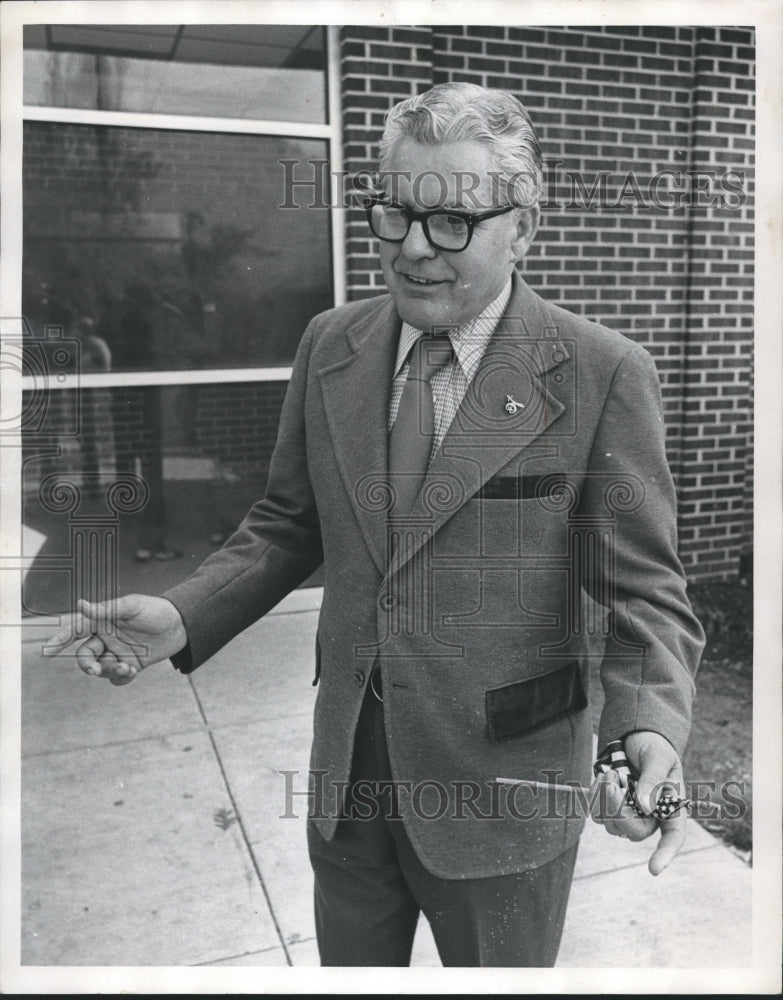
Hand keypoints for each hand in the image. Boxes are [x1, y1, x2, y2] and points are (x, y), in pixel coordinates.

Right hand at [45, 596, 187, 685]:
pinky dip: (122, 678)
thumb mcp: (131, 606)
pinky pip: (118, 678)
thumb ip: (105, 609)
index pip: (76, 631)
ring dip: (110, 671)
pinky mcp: (132, 665)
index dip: (60, 639)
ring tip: (127, 668)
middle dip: (87, 665)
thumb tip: (80, 604)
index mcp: (103, 622)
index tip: (46, 651)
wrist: (183, 624)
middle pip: (86, 656)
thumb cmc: (156, 610)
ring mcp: (119, 652)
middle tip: (95, 670)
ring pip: (102, 669)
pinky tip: (133, 672)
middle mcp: (108, 638)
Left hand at [589, 731, 686, 875]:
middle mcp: (651, 818)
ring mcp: (629, 815)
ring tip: (611, 773)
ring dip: (604, 798)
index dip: (665, 854)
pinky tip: (602, 778)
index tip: (653, 869)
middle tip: (612, 780)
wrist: (635, 739)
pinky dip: (594, 796)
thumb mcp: (659, 757)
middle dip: (617, 809)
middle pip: (634, 832)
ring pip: (610, 826)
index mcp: (671, 808)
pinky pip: (596, 814)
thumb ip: (653, 779)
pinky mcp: (609, 809)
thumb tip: (645, 807)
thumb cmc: (654, 748)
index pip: (673, 837)